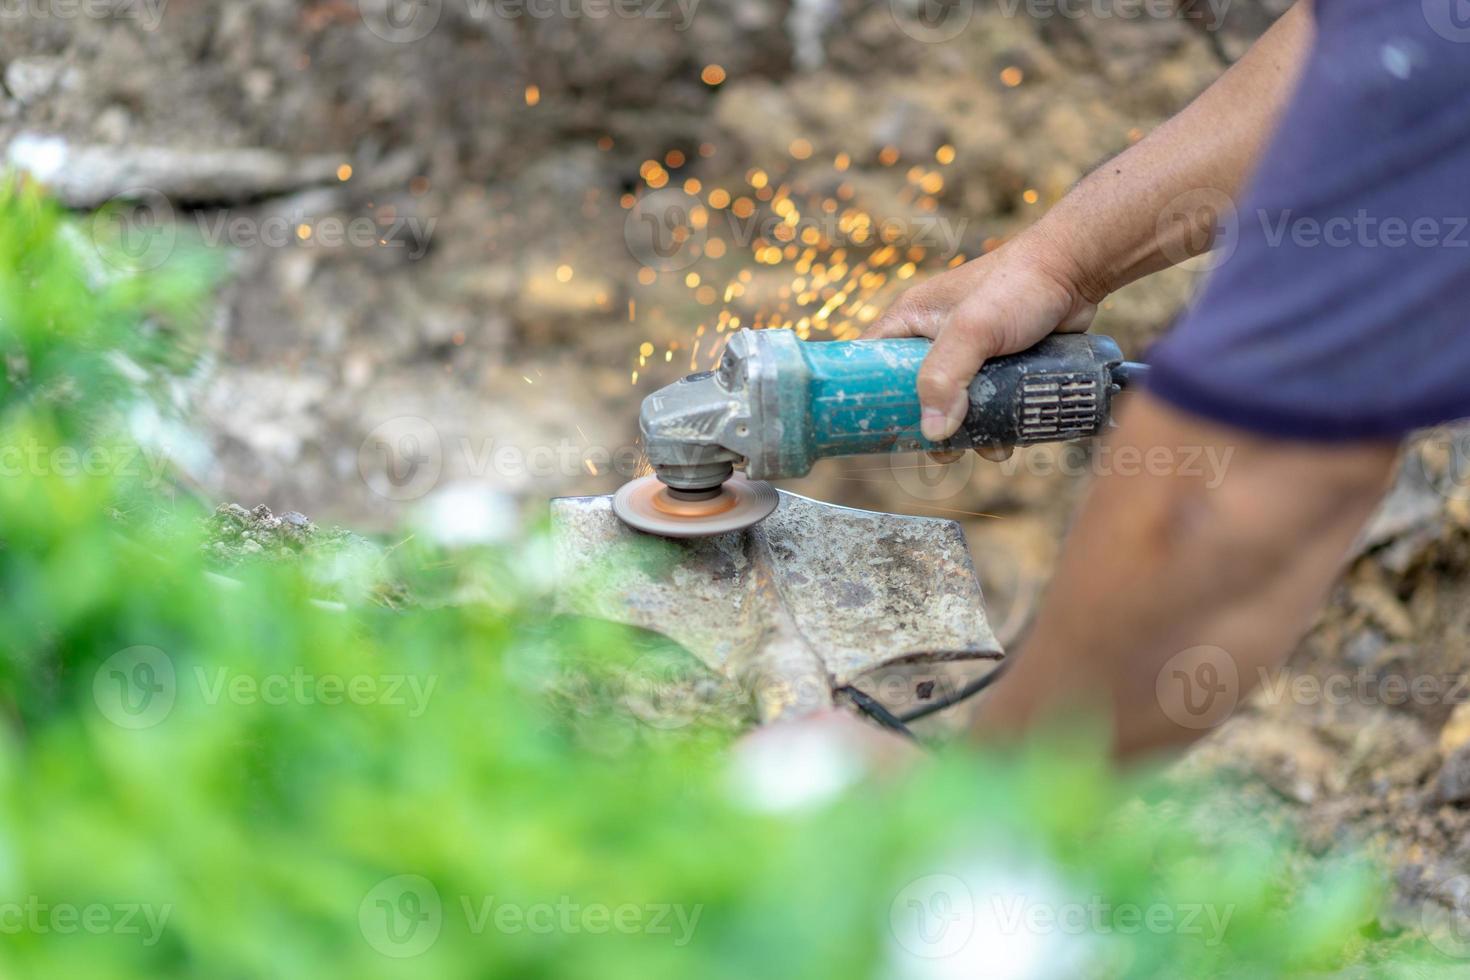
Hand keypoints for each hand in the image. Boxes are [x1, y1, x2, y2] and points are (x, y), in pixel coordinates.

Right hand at [862, 232, 1098, 452]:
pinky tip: (1012, 436)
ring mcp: (967, 353)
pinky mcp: (998, 364)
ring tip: (992, 447)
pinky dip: (995, 424)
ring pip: (953, 405)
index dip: (864, 396)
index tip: (874, 431)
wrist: (1076, 270)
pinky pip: (985, 403)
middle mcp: (932, 338)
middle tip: (944, 452)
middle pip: (912, 394)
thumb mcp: (973, 330)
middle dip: (929, 428)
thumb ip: (945, 377)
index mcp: (910, 320)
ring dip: (970, 433)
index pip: (868, 361)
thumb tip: (932, 434)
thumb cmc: (1018, 286)